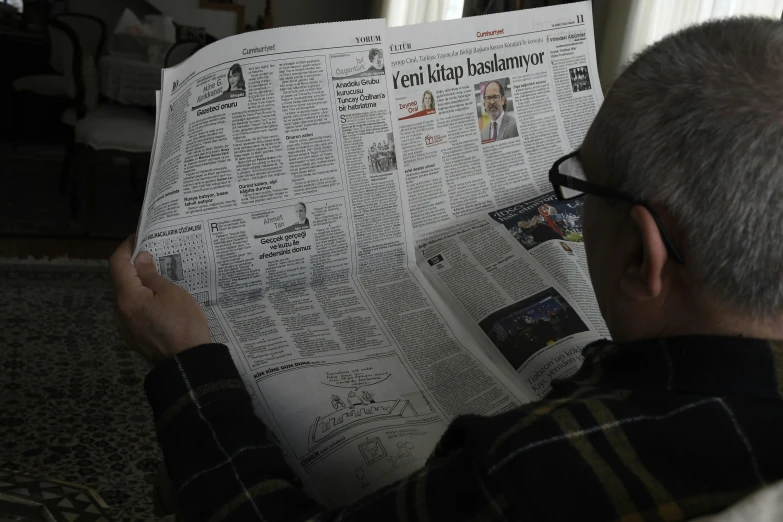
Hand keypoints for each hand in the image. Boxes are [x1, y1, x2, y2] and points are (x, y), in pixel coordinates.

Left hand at [109, 235, 210, 364]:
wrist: (187, 364)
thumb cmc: (183, 324)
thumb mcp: (172, 293)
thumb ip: (152, 275)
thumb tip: (140, 259)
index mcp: (127, 297)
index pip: (117, 264)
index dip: (126, 248)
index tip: (138, 238)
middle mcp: (119, 312)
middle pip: (120, 281)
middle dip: (134, 267)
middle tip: (154, 256)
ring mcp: (125, 327)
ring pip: (127, 298)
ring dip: (138, 286)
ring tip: (160, 280)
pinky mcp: (134, 338)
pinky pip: (133, 313)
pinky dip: (142, 302)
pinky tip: (160, 303)